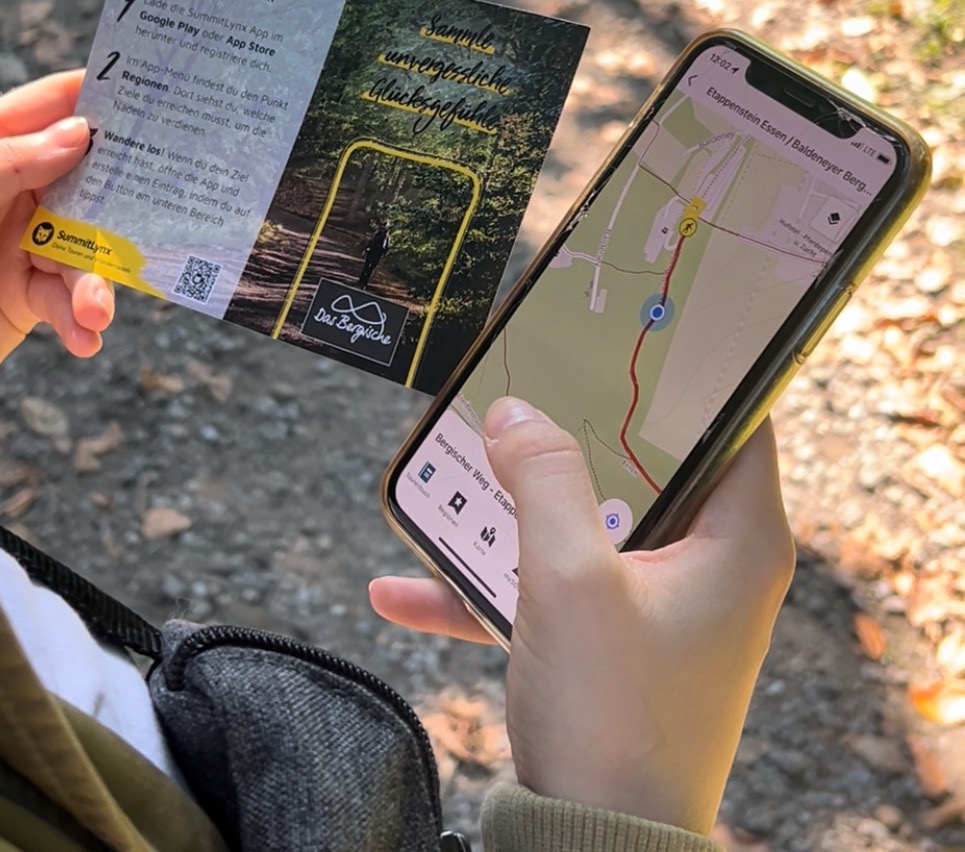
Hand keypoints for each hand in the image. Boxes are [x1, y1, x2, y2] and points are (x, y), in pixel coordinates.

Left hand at [0, 71, 112, 415]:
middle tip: (151, 207)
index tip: (137, 96)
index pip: (30, 112)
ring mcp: (15, 245)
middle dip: (110, 201)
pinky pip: (72, 296)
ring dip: (94, 280)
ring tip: (93, 312)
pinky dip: (82, 318)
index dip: (80, 99)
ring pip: (82, 246)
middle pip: (74, 179)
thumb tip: (75, 132)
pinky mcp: (29, 295)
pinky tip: (83, 337)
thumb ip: (3, 167)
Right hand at [370, 398, 793, 834]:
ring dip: (515, 511)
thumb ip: (542, 482)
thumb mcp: (569, 581)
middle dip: (570, 436)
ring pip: (585, 526)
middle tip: (521, 391)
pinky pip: (552, 589)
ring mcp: (656, 606)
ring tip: (450, 483)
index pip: (730, 420)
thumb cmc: (612, 718)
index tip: (622, 340)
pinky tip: (405, 589)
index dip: (682, 374)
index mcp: (735, 539)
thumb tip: (514, 413)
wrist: (593, 846)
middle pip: (640, 468)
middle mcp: (707, 565)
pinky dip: (492, 585)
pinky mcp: (612, 643)